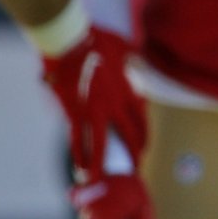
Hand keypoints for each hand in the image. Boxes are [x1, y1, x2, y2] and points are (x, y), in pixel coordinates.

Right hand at [41, 27, 146, 179]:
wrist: (72, 41)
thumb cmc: (98, 39)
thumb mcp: (126, 47)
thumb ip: (133, 56)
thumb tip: (138, 56)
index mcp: (129, 89)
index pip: (142, 118)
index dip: (144, 135)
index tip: (144, 146)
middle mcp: (116, 104)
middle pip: (128, 134)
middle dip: (132, 153)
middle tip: (134, 168)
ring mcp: (95, 110)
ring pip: (102, 144)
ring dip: (104, 163)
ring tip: (105, 179)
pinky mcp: (75, 113)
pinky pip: (77, 139)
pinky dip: (79, 155)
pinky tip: (80, 168)